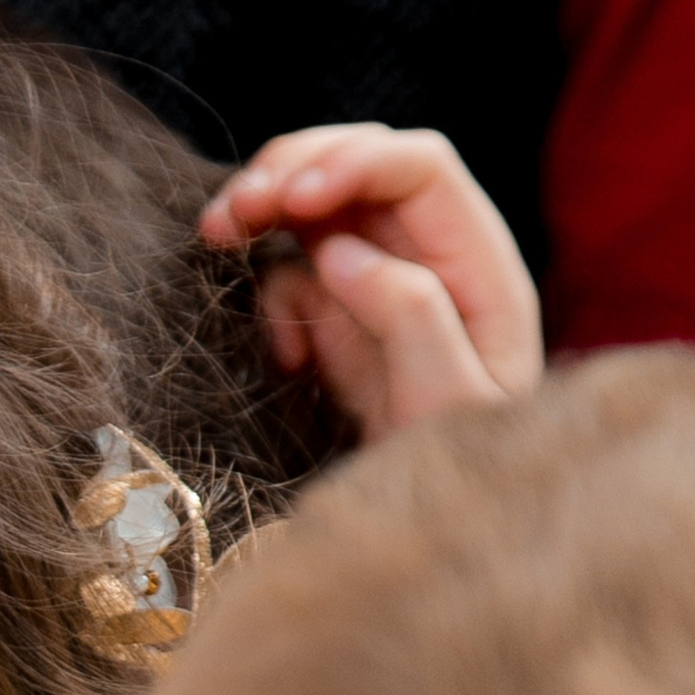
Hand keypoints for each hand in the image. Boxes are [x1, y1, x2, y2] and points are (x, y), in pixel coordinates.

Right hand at [200, 122, 542, 440]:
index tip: (292, 200)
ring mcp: (383, 280)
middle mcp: (433, 255)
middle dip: (293, 171)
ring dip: (263, 205)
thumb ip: (409, 314)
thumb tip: (339, 248)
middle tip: (230, 212)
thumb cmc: (459, 468)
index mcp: (478, 262)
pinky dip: (265, 289)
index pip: (419, 168)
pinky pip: (294, 270)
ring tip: (216, 233)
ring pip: (319, 203)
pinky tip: (280, 355)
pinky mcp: (341, 316)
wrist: (442, 532)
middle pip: (362, 164)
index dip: (351, 163)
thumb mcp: (447, 401)